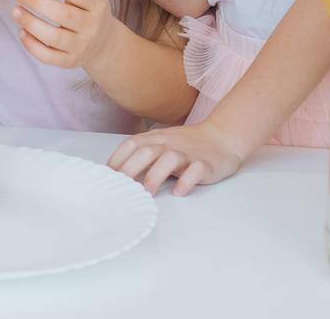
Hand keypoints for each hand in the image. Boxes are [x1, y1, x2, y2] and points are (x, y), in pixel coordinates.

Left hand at [11, 0, 119, 69]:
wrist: (104, 43)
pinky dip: (33, 46)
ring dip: (31, 24)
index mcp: (97, 5)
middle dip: (37, 2)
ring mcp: (81, 47)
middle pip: (63, 15)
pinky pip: (49, 57)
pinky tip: (21, 32)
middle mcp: (92, 27)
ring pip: (54, 38)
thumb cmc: (91, 9)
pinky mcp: (69, 62)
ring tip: (15, 10)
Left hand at [106, 121, 245, 196]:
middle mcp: (170, 143)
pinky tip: (179, 192)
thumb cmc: (187, 145)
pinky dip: (187, 181)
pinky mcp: (206, 164)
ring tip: (148, 192)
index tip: (107, 176)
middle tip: (122, 186)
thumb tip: (118, 173)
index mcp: (157, 138)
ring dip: (156, 175)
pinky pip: (196, 170)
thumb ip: (143, 154)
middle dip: (131, 168)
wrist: (223, 137)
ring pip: (170, 159)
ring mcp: (188, 153)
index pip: (133, 144)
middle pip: (147, 151)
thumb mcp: (162, 144)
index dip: (118, 159)